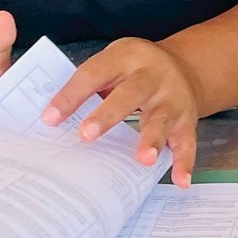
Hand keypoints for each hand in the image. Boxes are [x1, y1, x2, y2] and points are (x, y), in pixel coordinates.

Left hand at [46, 38, 201, 186]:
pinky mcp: (187, 121)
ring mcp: (173, 99)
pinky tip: (180, 180)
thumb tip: (55, 119)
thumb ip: (90, 85)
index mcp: (127, 56)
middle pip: (131, 94)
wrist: (186, 67)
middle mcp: (153, 76)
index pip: (94, 74)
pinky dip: (184, 163)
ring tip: (144, 159)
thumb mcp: (113, 62)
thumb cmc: (136, 70)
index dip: (71, 96)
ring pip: (162, 119)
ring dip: (152, 140)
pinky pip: (186, 143)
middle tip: (86, 135)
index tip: (49, 119)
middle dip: (108, 115)